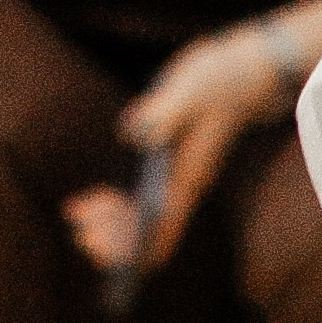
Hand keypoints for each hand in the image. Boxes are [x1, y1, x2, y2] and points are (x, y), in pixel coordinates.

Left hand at [64, 23, 290, 281]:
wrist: (245, 74)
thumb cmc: (220, 80)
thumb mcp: (191, 89)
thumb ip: (164, 111)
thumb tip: (133, 130)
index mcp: (185, 183)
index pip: (157, 238)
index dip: (126, 248)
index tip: (97, 232)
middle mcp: (180, 194)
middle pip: (145, 244)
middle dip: (109, 241)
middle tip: (78, 225)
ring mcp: (174, 187)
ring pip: (139, 232)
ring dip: (106, 230)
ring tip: (76, 212)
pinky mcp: (167, 175)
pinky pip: (138, 211)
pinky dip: (111, 213)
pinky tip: (89, 201)